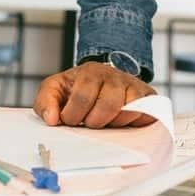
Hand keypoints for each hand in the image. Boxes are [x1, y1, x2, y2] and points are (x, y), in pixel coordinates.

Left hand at [33, 62, 156, 127]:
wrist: (102, 80)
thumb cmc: (76, 88)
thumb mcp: (55, 90)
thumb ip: (45, 102)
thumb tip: (51, 119)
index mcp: (90, 72)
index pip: (83, 97)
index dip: (73, 115)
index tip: (70, 120)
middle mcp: (114, 75)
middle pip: (108, 105)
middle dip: (95, 121)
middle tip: (89, 123)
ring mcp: (133, 85)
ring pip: (129, 110)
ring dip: (114, 123)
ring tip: (105, 121)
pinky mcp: (148, 96)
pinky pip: (146, 114)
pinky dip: (134, 122)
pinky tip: (122, 121)